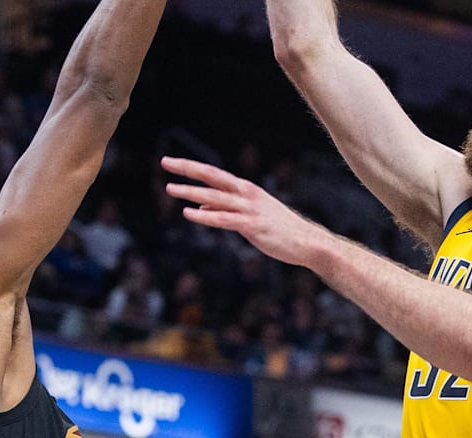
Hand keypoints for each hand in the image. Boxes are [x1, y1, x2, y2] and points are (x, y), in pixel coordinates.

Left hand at [161, 156, 328, 267]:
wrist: (307, 242)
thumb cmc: (279, 230)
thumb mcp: (249, 216)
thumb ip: (225, 210)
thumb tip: (201, 209)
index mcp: (246, 189)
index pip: (214, 173)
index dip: (192, 167)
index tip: (172, 162)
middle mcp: (246, 194)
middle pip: (212, 176)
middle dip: (187, 169)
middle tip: (165, 162)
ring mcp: (249, 209)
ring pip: (214, 197)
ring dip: (191, 192)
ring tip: (170, 189)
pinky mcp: (252, 226)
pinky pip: (223, 220)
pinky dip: (205, 216)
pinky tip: (189, 214)